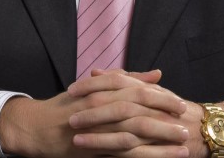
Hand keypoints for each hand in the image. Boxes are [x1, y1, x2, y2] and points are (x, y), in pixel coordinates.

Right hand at [0, 69, 189, 157]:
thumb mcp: (97, 86)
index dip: (162, 99)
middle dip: (166, 120)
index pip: (140, 92)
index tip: (181, 104)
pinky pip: (122, 155)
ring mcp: (97, 129)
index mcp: (105, 90)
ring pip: (135, 135)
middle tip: (186, 125)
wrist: (37, 126)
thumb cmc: (68, 105)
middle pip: (140, 112)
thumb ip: (127, 79)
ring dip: (160, 142)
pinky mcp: (93, 149)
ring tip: (182, 147)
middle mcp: (102, 107)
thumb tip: (157, 74)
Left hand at [72, 70, 223, 157]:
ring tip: (76, 137)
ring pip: (123, 130)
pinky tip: (95, 154)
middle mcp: (151, 106)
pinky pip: (133, 152)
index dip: (94, 85)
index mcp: (147, 90)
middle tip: (69, 113)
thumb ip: (123, 80)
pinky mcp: (157, 148)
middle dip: (92, 110)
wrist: (205, 130)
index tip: (73, 88)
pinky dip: (113, 152)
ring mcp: (155, 128)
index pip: (118, 82)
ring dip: (98, 134)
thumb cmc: (172, 109)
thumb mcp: (149, 91)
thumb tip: (96, 72)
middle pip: (118, 104)